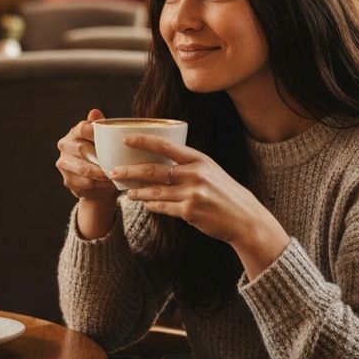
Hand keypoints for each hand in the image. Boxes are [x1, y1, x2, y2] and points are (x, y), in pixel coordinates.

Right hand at [55, 109, 118, 239]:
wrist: (98, 180)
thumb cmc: (102, 154)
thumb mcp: (103, 140)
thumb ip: (100, 126)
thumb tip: (95, 111)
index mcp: (74, 132)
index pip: (82, 129)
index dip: (95, 133)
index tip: (110, 140)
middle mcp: (64, 146)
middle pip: (82, 149)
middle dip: (100, 157)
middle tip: (116, 163)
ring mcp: (63, 163)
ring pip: (84, 169)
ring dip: (101, 173)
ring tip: (114, 174)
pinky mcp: (67, 180)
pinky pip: (85, 183)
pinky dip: (99, 185)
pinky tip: (108, 184)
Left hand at [113, 134, 289, 277]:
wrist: (244, 219)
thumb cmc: (225, 193)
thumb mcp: (210, 171)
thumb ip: (187, 165)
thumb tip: (160, 160)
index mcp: (199, 159)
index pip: (166, 145)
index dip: (143, 141)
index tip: (126, 139)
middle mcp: (195, 174)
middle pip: (154, 170)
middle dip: (130, 171)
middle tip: (113, 171)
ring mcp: (192, 193)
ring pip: (155, 191)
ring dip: (138, 191)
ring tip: (127, 191)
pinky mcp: (189, 212)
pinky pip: (163, 207)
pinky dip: (152, 206)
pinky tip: (146, 204)